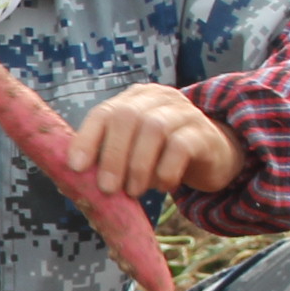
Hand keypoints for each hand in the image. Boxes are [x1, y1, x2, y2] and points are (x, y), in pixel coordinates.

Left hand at [63, 85, 244, 198]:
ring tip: (134, 191)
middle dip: (112, 156)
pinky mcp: (203, 133)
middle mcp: (157, 99)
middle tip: (108, 188)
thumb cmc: (162, 156)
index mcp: (133, 100)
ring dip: (138, 165)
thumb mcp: (133, 152)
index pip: (104, 112)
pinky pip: (180, 147)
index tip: (76, 167)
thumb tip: (74, 182)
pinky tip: (163, 186)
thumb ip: (108, 158)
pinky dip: (166, 171)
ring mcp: (183, 112)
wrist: (214, 155)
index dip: (87, 138)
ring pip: (153, 129)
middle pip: (127, 117)